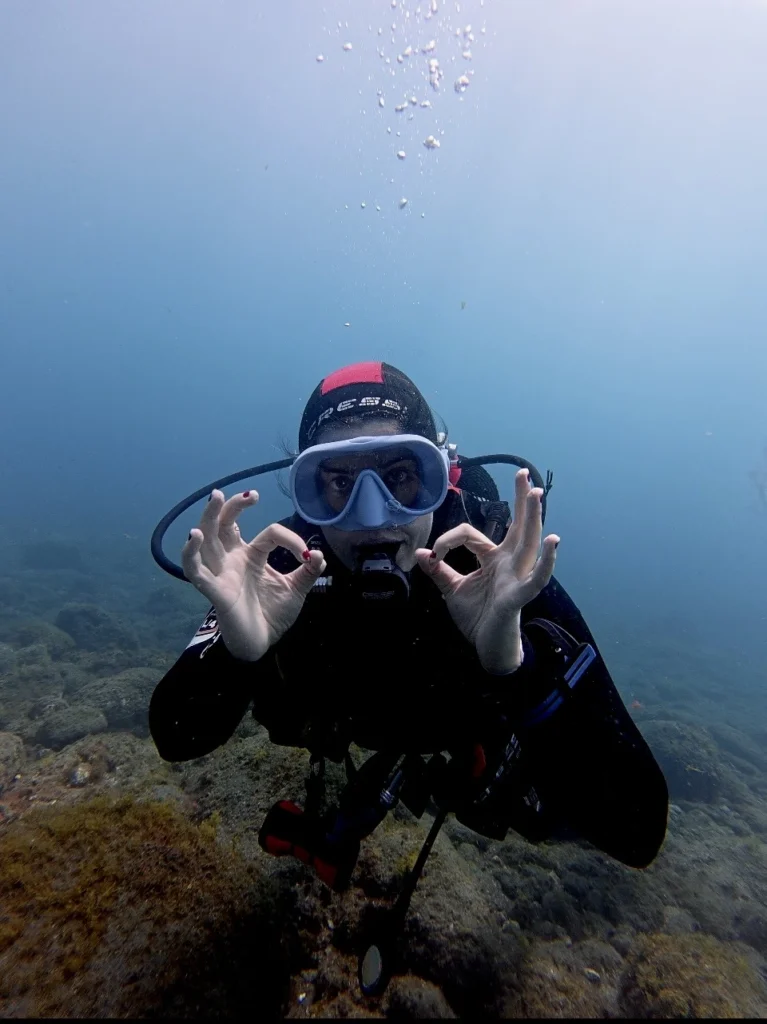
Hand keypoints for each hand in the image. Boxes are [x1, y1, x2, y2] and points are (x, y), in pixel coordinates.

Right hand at [182, 489, 325, 661]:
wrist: (262, 644)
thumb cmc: (272, 615)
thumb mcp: (296, 590)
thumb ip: (307, 572)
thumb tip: (318, 553)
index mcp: (252, 556)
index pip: (268, 534)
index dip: (289, 538)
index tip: (305, 554)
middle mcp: (233, 560)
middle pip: (224, 525)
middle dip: (232, 506)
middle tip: (248, 494)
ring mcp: (222, 573)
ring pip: (208, 540)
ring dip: (209, 517)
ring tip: (216, 497)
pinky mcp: (214, 591)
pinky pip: (195, 571)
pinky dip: (190, 553)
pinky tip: (194, 536)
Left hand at [415, 469, 558, 673]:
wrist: (486, 647)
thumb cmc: (476, 617)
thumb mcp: (452, 589)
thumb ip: (438, 571)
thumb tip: (419, 552)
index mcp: (493, 558)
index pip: (470, 534)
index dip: (447, 540)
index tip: (433, 553)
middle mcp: (509, 562)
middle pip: (517, 526)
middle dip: (521, 500)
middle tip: (524, 473)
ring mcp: (517, 576)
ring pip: (528, 543)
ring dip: (533, 518)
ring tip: (537, 494)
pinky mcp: (520, 594)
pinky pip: (536, 577)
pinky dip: (546, 561)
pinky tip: (553, 541)